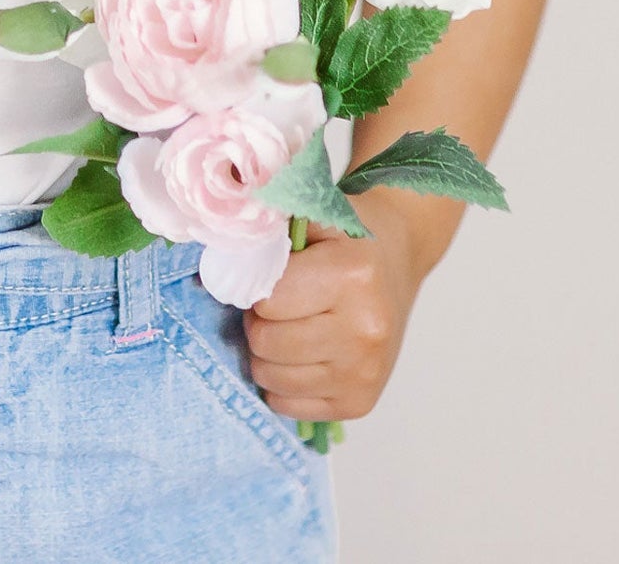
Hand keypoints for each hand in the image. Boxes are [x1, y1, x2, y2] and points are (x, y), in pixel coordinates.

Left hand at [242, 199, 426, 424]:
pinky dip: (281, 382)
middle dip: (259, 320)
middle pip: (265, 342)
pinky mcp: (359, 403)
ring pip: (270, 378)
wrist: (397, 260)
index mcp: (351, 275)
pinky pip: (286, 405)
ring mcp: (364, 373)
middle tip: (276, 303)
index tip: (268, 276)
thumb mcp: (312, 213)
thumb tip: (222, 259)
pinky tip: (301, 354)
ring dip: (266, 353)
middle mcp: (364, 330)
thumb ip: (267, 231)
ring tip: (288, 326)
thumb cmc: (346, 236)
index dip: (255, 287)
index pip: (266, 300)